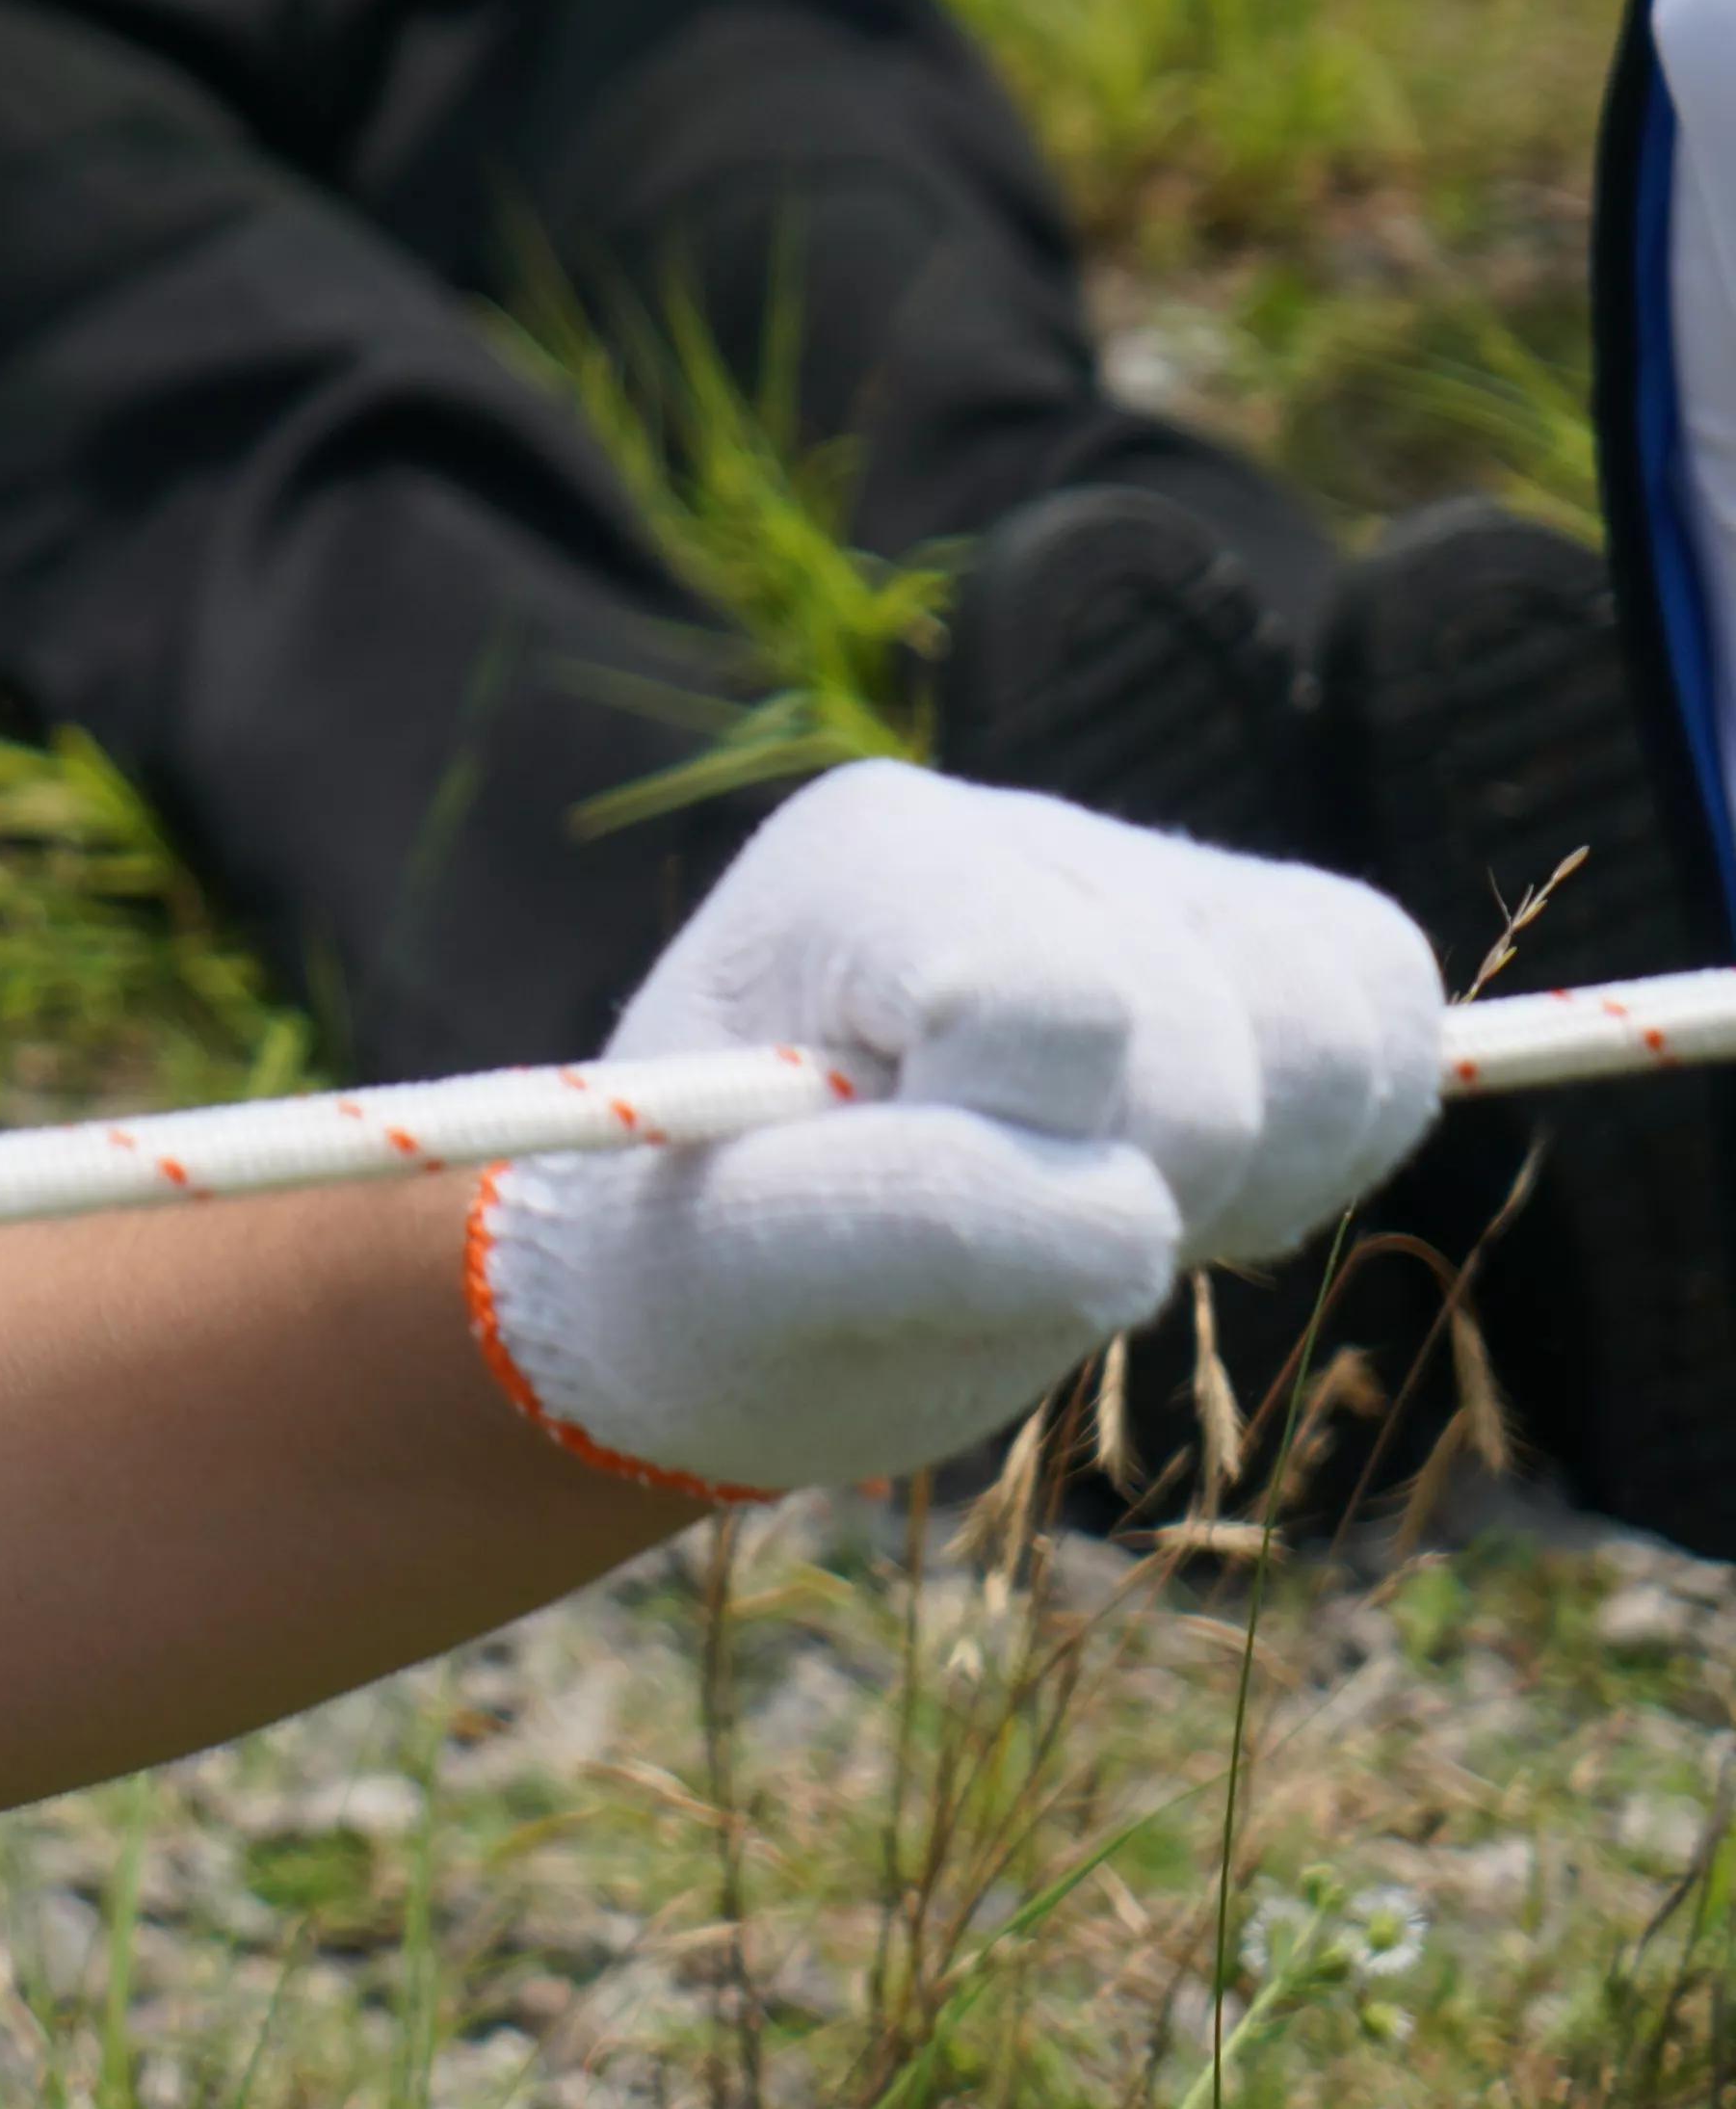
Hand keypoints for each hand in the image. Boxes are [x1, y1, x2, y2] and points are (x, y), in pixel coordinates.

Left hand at [477, 764, 1442, 1502]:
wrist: (742, 1284)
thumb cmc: (715, 1275)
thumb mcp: (738, 1274)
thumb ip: (903, 1222)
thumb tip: (1124, 1222)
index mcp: (861, 860)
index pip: (1049, 1003)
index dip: (1010, 1153)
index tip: (890, 1195)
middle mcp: (1010, 824)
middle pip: (1212, 1039)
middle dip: (1123, 1187)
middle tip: (984, 1233)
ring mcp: (1146, 872)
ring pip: (1341, 1030)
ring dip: (1237, 1180)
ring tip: (1074, 1207)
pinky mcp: (1254, 945)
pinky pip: (1394, 1034)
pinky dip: (1318, 1155)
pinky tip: (1174, 1188)